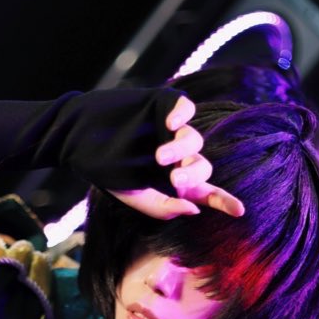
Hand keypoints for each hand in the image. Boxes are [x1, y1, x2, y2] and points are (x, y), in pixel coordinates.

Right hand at [110, 96, 244, 220]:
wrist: (79, 138)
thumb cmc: (106, 171)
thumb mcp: (133, 196)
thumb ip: (162, 207)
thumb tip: (195, 209)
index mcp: (172, 181)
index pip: (205, 192)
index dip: (223, 201)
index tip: (239, 211)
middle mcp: (177, 157)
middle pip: (202, 167)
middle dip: (193, 176)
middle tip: (176, 181)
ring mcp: (171, 131)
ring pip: (194, 140)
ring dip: (181, 150)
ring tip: (159, 157)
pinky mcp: (164, 106)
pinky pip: (186, 108)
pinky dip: (183, 115)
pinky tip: (172, 124)